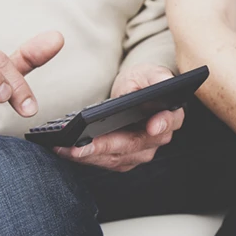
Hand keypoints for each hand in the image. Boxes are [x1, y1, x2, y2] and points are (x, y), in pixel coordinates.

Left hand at [54, 64, 183, 171]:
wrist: (134, 92)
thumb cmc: (143, 82)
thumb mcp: (150, 73)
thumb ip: (158, 77)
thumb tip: (163, 81)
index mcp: (170, 116)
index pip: (168, 122)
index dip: (161, 125)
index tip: (150, 126)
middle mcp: (158, 138)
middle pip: (133, 146)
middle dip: (105, 147)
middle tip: (80, 146)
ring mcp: (142, 151)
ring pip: (116, 158)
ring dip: (90, 156)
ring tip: (66, 149)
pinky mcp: (125, 159)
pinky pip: (106, 162)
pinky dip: (86, 158)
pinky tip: (67, 151)